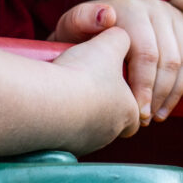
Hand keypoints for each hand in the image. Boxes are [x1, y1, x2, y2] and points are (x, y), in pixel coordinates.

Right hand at [48, 27, 140, 149]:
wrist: (46, 101)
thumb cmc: (84, 73)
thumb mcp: (109, 44)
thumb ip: (120, 38)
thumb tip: (120, 35)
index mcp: (129, 113)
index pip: (136, 113)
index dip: (129, 98)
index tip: (116, 84)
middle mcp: (109, 134)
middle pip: (112, 123)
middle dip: (103, 108)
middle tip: (90, 88)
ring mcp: (84, 143)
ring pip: (87, 130)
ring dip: (80, 114)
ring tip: (67, 92)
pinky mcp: (59, 147)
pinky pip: (63, 135)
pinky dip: (60, 121)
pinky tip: (51, 104)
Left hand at [52, 0, 182, 124]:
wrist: (96, 20)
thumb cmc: (82, 33)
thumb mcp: (72, 26)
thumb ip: (81, 19)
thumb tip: (107, 16)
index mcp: (132, 9)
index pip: (147, 54)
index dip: (145, 88)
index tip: (138, 116)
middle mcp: (156, 8)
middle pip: (170, 60)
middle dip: (161, 96)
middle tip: (148, 120)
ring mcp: (173, 14)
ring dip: (177, 91)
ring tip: (160, 114)